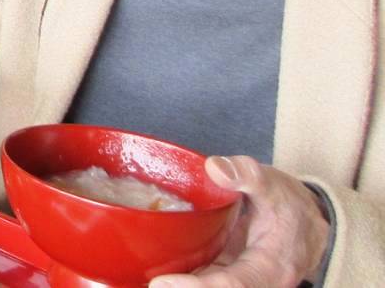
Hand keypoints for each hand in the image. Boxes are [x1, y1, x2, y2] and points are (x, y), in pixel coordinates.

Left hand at [150, 157, 328, 287]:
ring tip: (133, 280)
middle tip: (141, 282)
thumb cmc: (293, 207)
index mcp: (269, 267)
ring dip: (175, 285)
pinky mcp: (224, 271)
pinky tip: (149, 271)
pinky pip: (201, 277)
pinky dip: (178, 276)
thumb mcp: (276, 186)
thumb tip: (216, 167)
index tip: (162, 283)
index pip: (232, 284)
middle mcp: (252, 281)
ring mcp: (237, 278)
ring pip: (204, 285)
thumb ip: (248, 175)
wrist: (309, 224)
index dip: (197, 287)